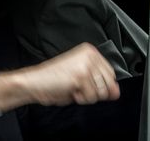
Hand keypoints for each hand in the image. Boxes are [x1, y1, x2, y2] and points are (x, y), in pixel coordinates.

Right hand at [0, 42, 119, 111]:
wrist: (34, 82)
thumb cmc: (53, 80)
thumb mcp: (81, 79)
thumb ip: (100, 83)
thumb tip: (116, 92)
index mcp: (89, 51)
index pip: (111, 74)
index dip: (101, 86)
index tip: (85, 84)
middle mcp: (90, 55)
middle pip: (108, 84)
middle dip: (93, 91)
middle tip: (75, 86)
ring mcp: (86, 65)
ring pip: (101, 92)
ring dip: (86, 96)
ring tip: (71, 87)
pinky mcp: (81, 76)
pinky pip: (91, 97)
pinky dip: (80, 98)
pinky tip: (68, 89)